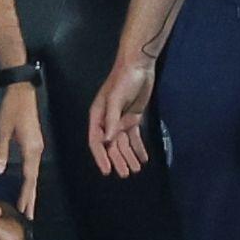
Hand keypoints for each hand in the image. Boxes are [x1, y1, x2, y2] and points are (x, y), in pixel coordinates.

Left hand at [0, 82, 43, 219]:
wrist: (22, 91)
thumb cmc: (11, 109)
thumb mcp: (2, 130)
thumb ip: (1, 152)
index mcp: (31, 149)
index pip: (29, 177)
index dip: (26, 194)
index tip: (24, 210)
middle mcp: (37, 150)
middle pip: (34, 178)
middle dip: (31, 197)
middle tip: (30, 216)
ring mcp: (37, 146)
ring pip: (34, 173)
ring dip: (31, 189)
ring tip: (28, 206)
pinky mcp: (34, 143)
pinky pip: (33, 166)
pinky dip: (30, 178)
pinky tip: (27, 184)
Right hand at [87, 55, 155, 177]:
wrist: (138, 66)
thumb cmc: (123, 80)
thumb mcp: (115, 99)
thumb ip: (112, 120)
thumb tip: (107, 140)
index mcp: (98, 116)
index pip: (96, 141)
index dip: (101, 156)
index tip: (107, 171)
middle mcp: (108, 121)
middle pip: (111, 145)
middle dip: (118, 159)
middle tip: (125, 174)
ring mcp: (120, 120)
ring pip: (123, 143)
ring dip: (129, 156)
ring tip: (136, 169)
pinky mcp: (133, 117)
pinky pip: (134, 136)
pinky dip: (138, 148)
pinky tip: (143, 158)